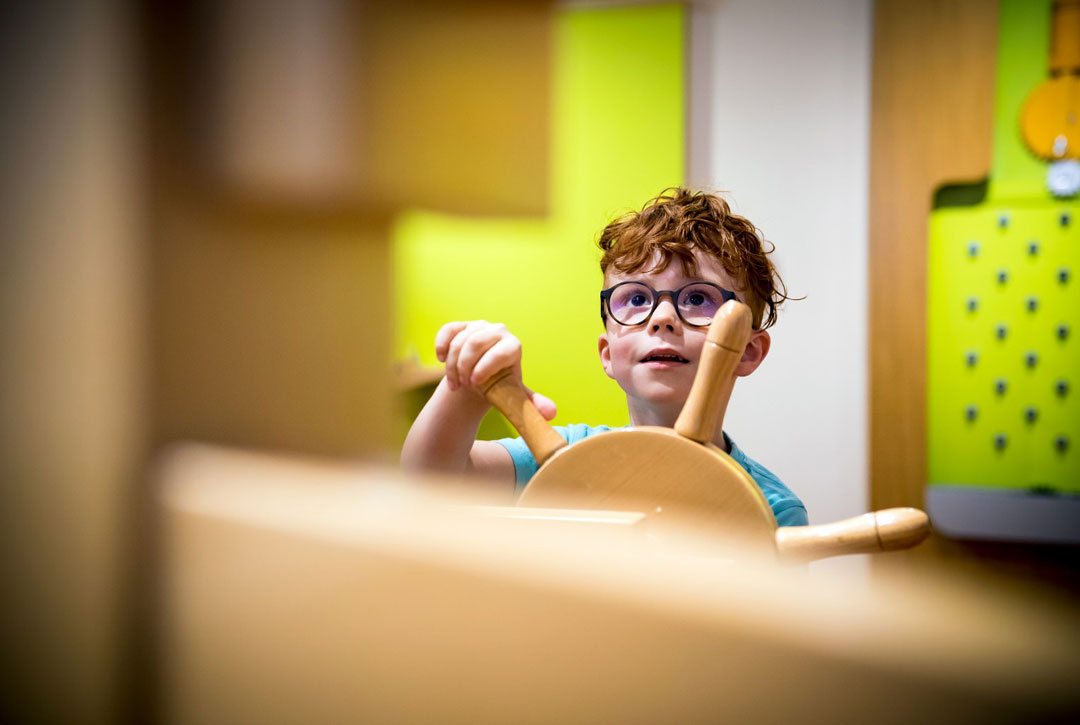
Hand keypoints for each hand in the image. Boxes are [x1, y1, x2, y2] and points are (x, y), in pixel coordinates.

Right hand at [434, 320, 556, 419]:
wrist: (480, 380)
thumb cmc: (500, 387)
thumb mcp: (515, 395)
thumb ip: (532, 403)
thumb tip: (551, 413)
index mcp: (513, 346)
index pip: (500, 352)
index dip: (486, 367)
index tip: (476, 383)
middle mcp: (498, 331)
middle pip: (475, 342)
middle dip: (464, 366)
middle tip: (462, 385)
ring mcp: (478, 326)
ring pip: (459, 341)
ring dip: (451, 365)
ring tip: (455, 382)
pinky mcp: (461, 326)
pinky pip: (448, 331)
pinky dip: (441, 346)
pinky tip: (440, 359)